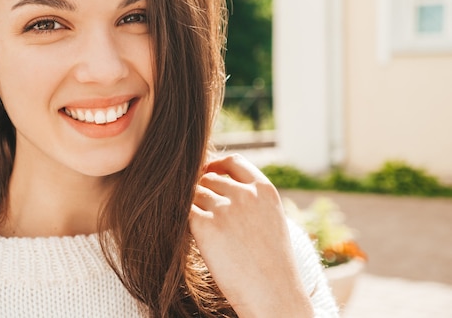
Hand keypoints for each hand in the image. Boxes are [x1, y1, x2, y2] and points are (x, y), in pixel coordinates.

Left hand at [189, 154, 312, 316]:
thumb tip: (217, 180)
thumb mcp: (271, 220)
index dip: (216, 166)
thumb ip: (250, 199)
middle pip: (209, 177)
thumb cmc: (272, 264)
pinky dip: (182, 217)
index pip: (233, 161)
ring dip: (191, 204)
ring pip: (194, 192)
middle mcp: (245, 194)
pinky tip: (187, 231)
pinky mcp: (206, 225)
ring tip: (195, 223)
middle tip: (200, 209)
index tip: (207, 175)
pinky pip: (184, 209)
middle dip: (202, 190)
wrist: (273, 295)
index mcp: (264, 190)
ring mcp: (225, 208)